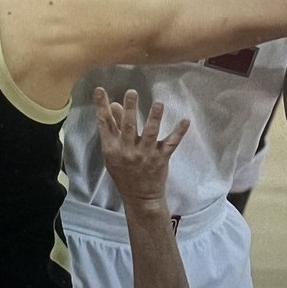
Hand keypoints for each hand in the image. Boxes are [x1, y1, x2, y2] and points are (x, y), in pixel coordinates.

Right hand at [95, 88, 189, 206]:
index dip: (101, 106)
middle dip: (129, 109)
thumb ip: (114, 129)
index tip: (100, 90)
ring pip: (150, 134)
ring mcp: (145, 154)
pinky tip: (185, 121)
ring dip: (154, 118)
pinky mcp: (161, 158)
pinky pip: (171, 143)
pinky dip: (179, 132)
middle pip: (128, 126)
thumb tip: (115, 105)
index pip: (104, 124)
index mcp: (112, 148)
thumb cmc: (124, 172)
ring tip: (158, 104)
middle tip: (132, 92)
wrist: (139, 197)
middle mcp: (128, 150)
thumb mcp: (113, 153)